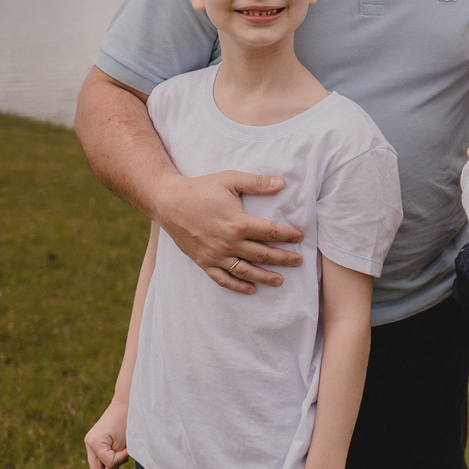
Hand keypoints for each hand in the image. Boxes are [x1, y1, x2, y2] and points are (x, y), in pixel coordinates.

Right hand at [85, 401, 129, 468]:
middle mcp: (89, 442)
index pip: (108, 462)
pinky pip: (99, 456)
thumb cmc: (127, 422)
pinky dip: (109, 459)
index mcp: (95, 442)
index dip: (120, 460)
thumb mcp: (123, 444)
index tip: (129, 451)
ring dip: (109, 467)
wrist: (125, 403)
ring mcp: (90, 441)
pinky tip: (120, 456)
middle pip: (96, 468)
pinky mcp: (94, 440)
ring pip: (97, 464)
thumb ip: (115, 462)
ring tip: (124, 459)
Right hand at [156, 170, 303, 293]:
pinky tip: (251, 288)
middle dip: (283, 258)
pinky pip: (223, 279)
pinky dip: (238, 286)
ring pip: (246, 271)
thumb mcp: (230, 180)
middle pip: (262, 254)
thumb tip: (282, 182)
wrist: (168, 202)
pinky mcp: (203, 262)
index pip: (271, 232)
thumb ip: (257, 182)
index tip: (300, 237)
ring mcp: (215, 255)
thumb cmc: (200, 188)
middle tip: (298, 261)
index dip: (288, 235)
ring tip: (280, 280)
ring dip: (265, 276)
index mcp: (238, 223)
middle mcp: (228, 243)